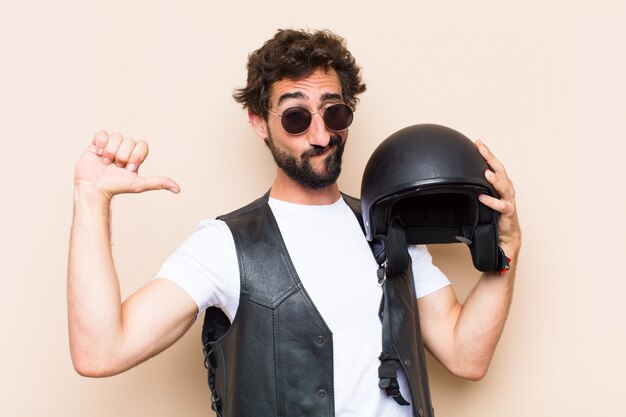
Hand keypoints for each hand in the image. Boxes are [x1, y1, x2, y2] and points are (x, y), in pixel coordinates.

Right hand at [74, 130, 179, 199]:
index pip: (142, 144)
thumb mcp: (140, 184)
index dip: (136, 155)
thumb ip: (159, 183)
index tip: (130, 168)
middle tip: (116, 167)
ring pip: (116, 136)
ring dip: (110, 151)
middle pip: (129, 140)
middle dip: (122, 155)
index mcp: (135, 157)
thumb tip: (178, 189)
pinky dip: (100, 143)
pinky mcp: (96, 144)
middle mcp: (124, 150)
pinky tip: (98, 154)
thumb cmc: (116, 187)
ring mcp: (110, 146)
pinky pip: (102, 133)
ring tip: (106, 163)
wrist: (94, 188)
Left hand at [475, 140, 520, 257]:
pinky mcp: (508, 213)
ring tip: (486, 172)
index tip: (478, 143)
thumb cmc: (495, 216)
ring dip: (494, 179)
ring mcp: (509, 201)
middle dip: (490, 158)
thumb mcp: (484, 199)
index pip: (495, 165)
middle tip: (481, 148)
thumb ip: (476, 189)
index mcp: (502, 185)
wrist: (505, 236)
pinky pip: (500, 206)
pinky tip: (482, 197)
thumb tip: (457, 181)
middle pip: (500, 170)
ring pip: (503, 186)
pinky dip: (491, 201)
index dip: (488, 154)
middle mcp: (507, 190)